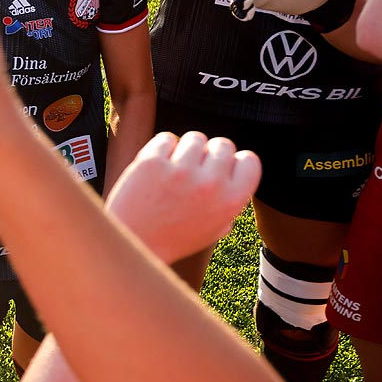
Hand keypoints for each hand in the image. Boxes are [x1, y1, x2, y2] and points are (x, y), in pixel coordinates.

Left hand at [103, 131, 261, 263]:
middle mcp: (211, 184)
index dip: (234, 163)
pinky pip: (166, 138)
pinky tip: (155, 168)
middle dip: (209, 155)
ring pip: (195, 138)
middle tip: (192, 171)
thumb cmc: (172, 238)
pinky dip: (161, 149)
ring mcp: (181, 171)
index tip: (218, 170)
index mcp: (231, 202)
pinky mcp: (152, 162)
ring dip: (185, 150)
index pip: (250, 161)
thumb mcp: (212, 229)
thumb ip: (229, 205)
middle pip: (222, 145)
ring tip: (173, 170)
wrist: (132, 243)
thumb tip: (237, 179)